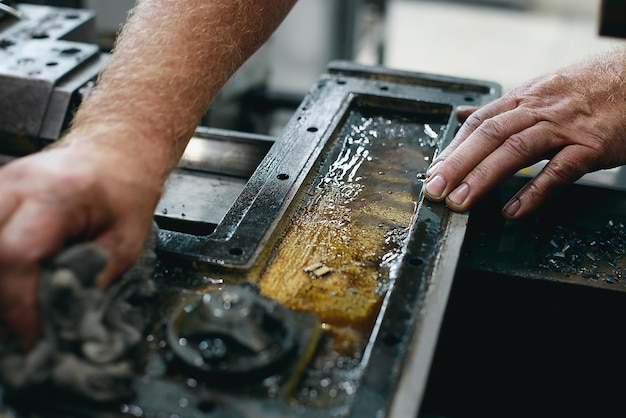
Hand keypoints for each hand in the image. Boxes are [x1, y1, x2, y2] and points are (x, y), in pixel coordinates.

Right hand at [0, 128, 161, 348]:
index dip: (19, 306)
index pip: (16, 257)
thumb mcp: (127, 239)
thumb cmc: (125, 189)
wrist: (117, 151)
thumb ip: (95, 276)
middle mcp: (17, 185)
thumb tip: (64, 315)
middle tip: (19, 328)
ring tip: (16, 307)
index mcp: (57, 195)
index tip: (33, 336)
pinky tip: (10, 281)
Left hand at [423, 48, 625, 218]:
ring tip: (460, 203)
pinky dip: (534, 191)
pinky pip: (559, 170)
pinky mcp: (592, 145)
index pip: (478, 123)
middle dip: (457, 164)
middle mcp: (538, 110)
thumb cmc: (586, 89)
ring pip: (516, 150)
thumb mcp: (537, 92)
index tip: (433, 173)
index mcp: (522, 99)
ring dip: (483, 177)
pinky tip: (513, 210)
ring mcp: (564, 127)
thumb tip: (462, 114)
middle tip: (435, 190)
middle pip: (489, 135)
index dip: (453, 149)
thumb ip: (499, 109)